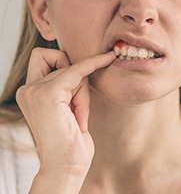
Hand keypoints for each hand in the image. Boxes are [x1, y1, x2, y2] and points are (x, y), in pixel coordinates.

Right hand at [16, 47, 115, 192]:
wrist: (65, 168)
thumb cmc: (69, 142)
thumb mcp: (65, 107)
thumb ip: (64, 86)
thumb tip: (82, 64)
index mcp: (29, 92)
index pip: (43, 57)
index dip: (61, 58)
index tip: (83, 58)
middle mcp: (27, 89)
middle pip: (61, 62)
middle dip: (77, 82)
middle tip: (76, 110)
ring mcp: (35, 90)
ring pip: (73, 70)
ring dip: (82, 94)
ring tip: (77, 118)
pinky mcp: (49, 93)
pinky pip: (78, 70)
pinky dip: (94, 64)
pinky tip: (107, 59)